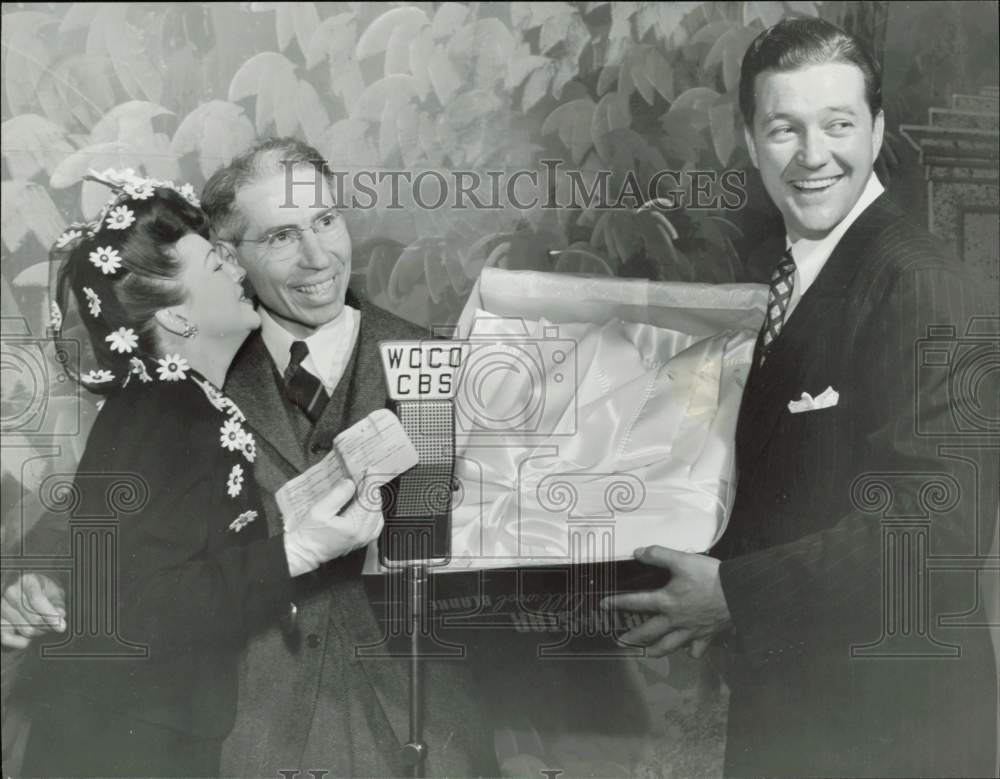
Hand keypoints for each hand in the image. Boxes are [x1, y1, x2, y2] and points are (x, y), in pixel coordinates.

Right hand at [1, 573, 66, 648]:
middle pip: (33, 618)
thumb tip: (60, 615)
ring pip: (25, 629)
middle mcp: (11, 592)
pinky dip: (20, 641)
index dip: (50, 615)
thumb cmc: (42, 591)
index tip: (61, 626)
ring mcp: (1, 606)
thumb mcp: (54, 592)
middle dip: (47, 625)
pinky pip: (7, 637)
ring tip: (41, 626)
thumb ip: (58, 603)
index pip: (37, 600)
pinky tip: (27, 639)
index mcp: (27, 581)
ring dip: (37, 632)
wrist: (25, 591)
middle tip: (53, 626)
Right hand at [283, 479, 383, 576]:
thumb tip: (350, 483)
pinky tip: (367, 504)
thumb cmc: (309, 534)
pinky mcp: (361, 541)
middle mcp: (362, 534)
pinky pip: (375, 524)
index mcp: (354, 526)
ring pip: (378, 515)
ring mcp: (363, 539)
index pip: (369, 499)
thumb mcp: (319, 510)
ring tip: (367, 488)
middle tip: (369, 476)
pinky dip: (373, 511)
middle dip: (374, 489)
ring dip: (374, 500)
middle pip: (376, 506)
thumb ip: (337, 495)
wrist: (305, 552)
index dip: (371, 482)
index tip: (371, 471)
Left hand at [600, 545, 730, 657]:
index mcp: (666, 601)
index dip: (617, 603)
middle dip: (632, 637)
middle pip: (649, 632)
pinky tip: (687, 651)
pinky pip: (695, 650)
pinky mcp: (706, 636)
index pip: (636, 602)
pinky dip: (690, 652)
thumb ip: (659, 555)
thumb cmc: (710, 576)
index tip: (603, 605)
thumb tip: (638, 552)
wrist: (739, 593)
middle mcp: (675, 620)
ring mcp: (690, 631)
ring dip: (656, 650)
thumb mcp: (682, 560)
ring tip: (647, 653)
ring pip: (669, 646)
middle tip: (620, 641)